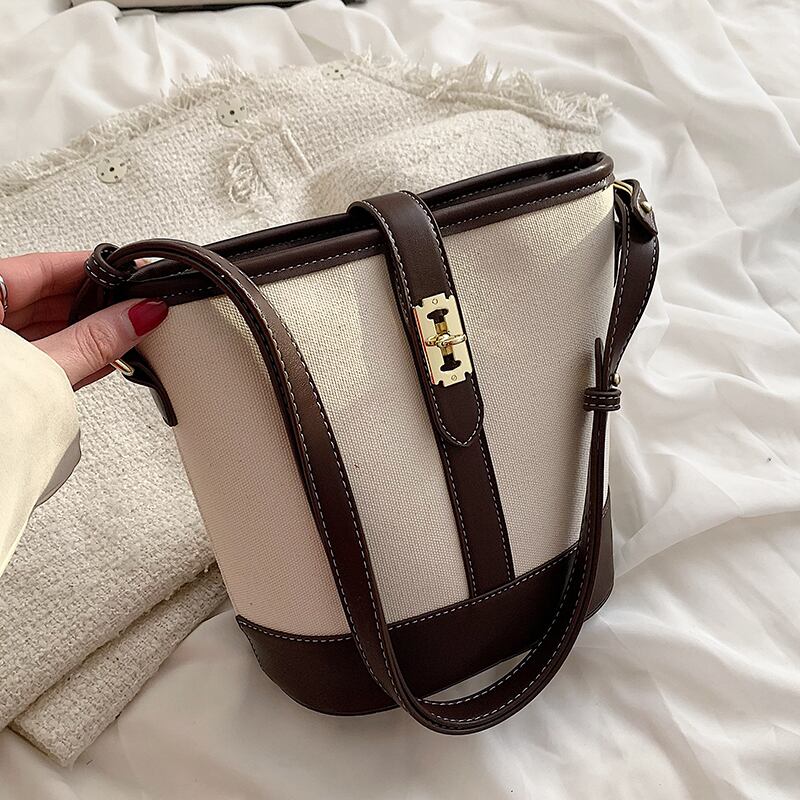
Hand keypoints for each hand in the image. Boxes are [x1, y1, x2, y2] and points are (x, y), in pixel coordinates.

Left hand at [0, 251, 167, 388]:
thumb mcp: (42, 369)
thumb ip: (91, 343)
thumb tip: (138, 315)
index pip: (48, 267)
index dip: (98, 270)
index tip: (135, 275)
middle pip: (51, 297)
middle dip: (98, 306)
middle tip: (139, 311)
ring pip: (48, 327)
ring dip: (89, 335)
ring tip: (126, 341)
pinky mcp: (7, 372)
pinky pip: (41, 354)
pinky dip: (73, 357)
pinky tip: (104, 360)